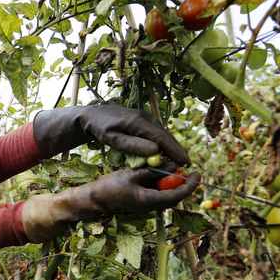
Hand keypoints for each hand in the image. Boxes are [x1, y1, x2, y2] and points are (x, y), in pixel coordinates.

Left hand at [33, 103, 189, 165]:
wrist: (92, 115)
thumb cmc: (101, 129)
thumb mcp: (114, 139)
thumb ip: (133, 146)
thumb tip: (155, 151)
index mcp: (138, 122)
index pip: (162, 138)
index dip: (175, 151)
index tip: (184, 162)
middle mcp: (145, 117)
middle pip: (166, 135)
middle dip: (177, 150)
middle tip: (186, 164)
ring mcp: (145, 117)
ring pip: (162, 133)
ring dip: (171, 147)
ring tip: (179, 161)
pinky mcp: (143, 119)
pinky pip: (157, 132)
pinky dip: (163, 142)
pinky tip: (166, 153)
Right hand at [75, 163, 199, 216]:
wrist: (96, 199)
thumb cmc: (110, 187)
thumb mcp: (132, 174)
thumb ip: (152, 170)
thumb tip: (172, 164)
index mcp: (149, 201)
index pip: (176, 195)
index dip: (190, 186)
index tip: (198, 175)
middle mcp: (151, 206)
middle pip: (175, 196)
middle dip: (184, 183)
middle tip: (189, 170)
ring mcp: (147, 205)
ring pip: (168, 194)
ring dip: (173, 182)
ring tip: (175, 168)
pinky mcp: (144, 201)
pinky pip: (159, 193)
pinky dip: (163, 183)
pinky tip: (162, 172)